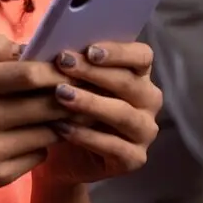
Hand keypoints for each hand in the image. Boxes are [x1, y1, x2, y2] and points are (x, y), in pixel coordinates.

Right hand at [0, 34, 75, 198]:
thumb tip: (33, 47)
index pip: (29, 74)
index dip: (56, 71)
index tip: (71, 69)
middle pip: (45, 104)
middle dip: (68, 97)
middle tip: (79, 92)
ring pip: (49, 132)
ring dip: (59, 122)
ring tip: (58, 114)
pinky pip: (40, 154)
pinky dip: (43, 145)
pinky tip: (33, 138)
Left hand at [37, 41, 162, 183]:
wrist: (63, 158)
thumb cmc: (68, 109)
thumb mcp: (69, 83)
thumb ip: (71, 64)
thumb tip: (53, 44)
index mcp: (139, 75)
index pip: (142, 56)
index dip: (119, 52)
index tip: (89, 50)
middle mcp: (148, 101)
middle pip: (130, 82)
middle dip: (94, 72)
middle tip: (64, 64)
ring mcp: (145, 131)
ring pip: (123, 114)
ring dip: (91, 102)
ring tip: (60, 95)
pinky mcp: (135, 158)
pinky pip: (114, 146)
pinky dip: (86, 136)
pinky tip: (61, 128)